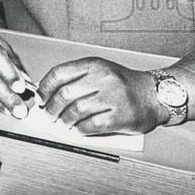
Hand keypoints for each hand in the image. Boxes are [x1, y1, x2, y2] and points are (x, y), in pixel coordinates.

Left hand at [37, 58, 166, 134]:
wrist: (154, 95)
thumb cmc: (123, 84)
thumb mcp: (99, 71)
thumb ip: (76, 78)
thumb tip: (48, 93)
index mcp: (94, 65)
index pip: (59, 73)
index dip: (44, 88)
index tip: (40, 98)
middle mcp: (103, 79)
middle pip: (65, 94)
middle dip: (51, 107)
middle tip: (49, 115)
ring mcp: (112, 97)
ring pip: (76, 110)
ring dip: (64, 120)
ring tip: (63, 123)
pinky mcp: (120, 116)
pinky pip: (92, 125)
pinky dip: (80, 129)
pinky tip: (78, 129)